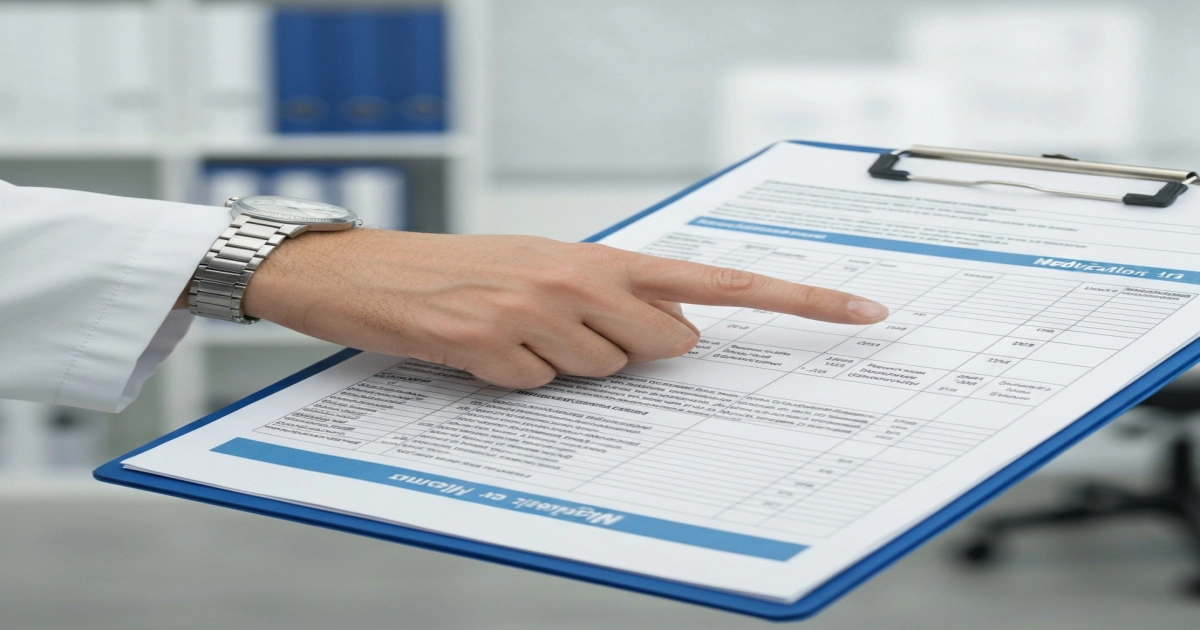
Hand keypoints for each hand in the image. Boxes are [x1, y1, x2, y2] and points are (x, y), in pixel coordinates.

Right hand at [238, 230, 888, 388]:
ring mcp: (535, 316)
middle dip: (630, 353)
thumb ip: (617, 295)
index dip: (795, 302)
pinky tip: (481, 352)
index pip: (717, 282)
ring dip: (565, 367)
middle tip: (566, 329)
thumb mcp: (548, 265)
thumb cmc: (466, 270)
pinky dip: (514, 382)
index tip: (860, 314)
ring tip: (514, 335)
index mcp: (600, 257)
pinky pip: (539, 391)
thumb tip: (675, 336)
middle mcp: (579, 280)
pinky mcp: (491, 349)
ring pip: (601, 376)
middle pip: (664, 348)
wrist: (367, 271)